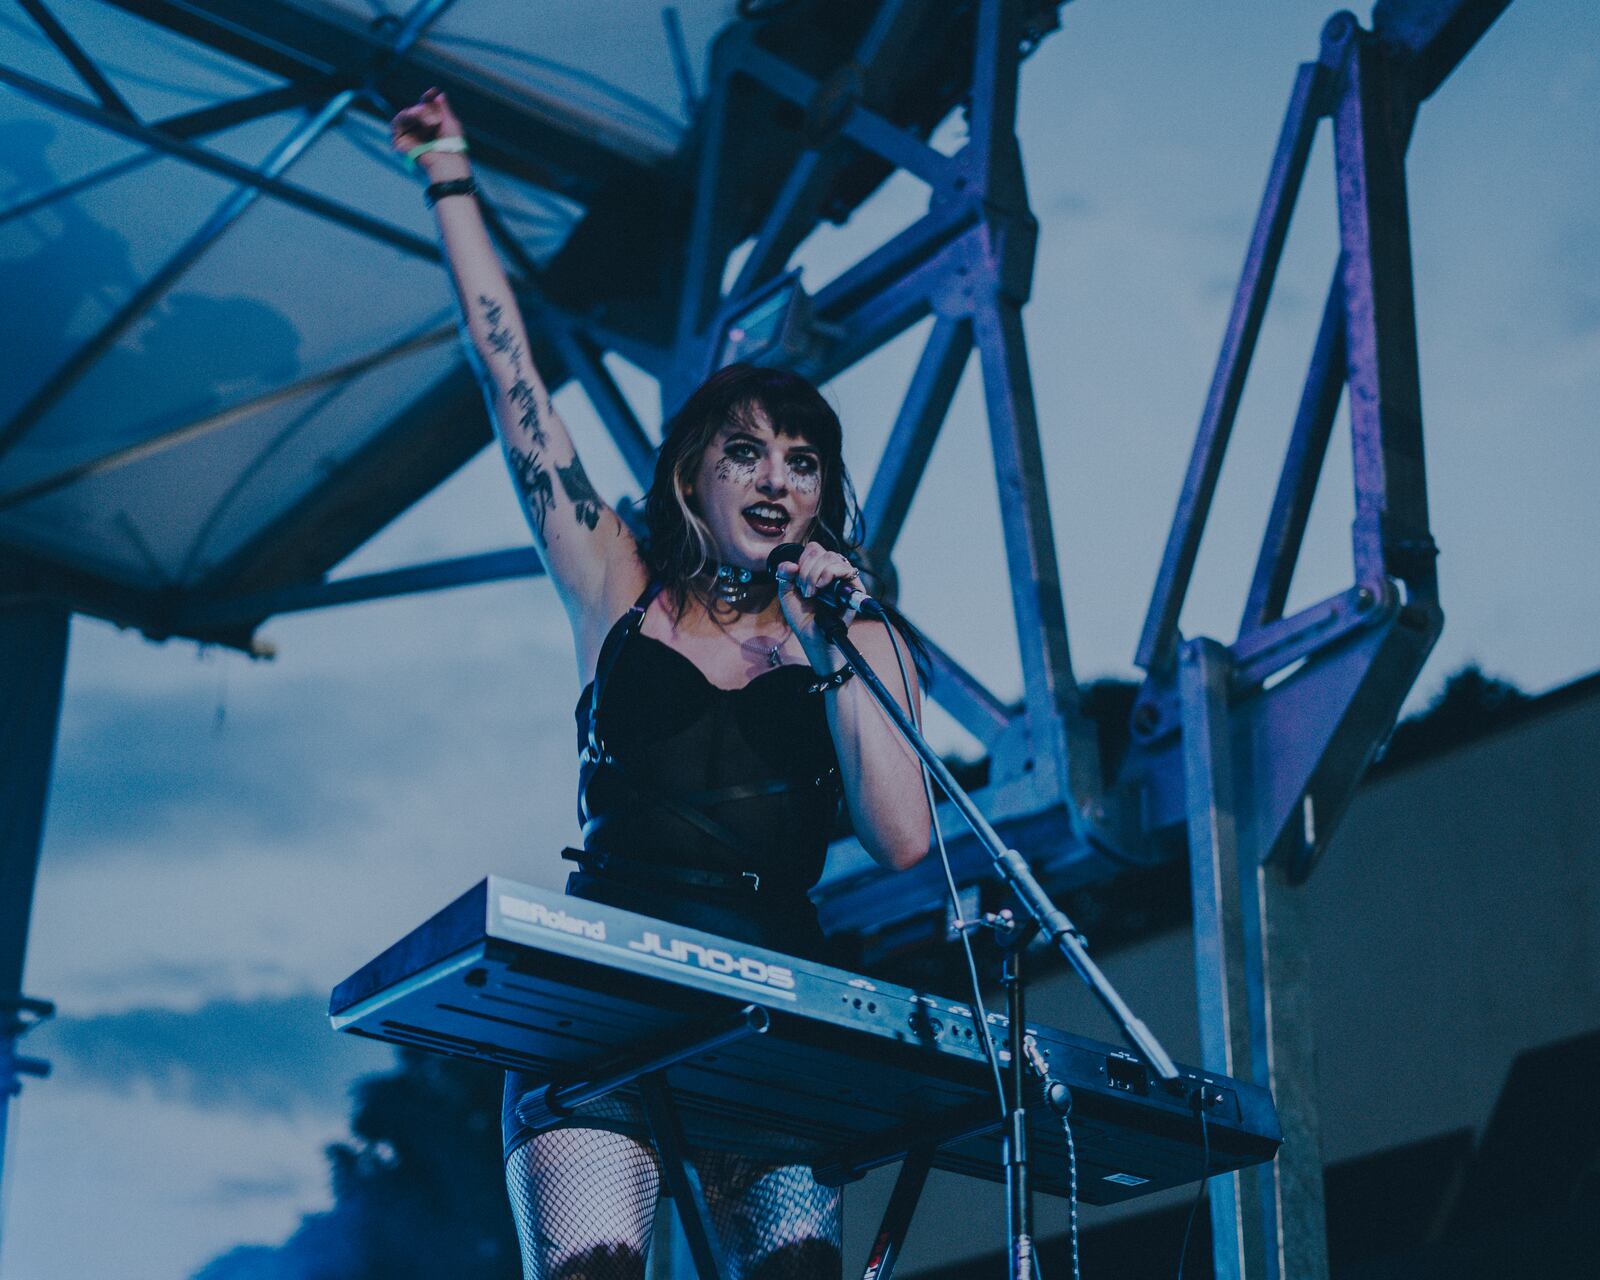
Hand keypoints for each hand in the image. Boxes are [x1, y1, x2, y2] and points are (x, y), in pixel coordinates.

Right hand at [389, 88, 468, 178]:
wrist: (447, 162)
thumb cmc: (453, 146)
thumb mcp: (451, 122)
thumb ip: (444, 108)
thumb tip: (439, 94)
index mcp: (432, 127)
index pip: (427, 108)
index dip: (428, 99)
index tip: (433, 92)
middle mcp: (419, 131)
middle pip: (417, 110)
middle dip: (426, 109)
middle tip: (435, 119)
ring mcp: (409, 136)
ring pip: (406, 114)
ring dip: (418, 113)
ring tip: (429, 122)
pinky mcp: (399, 142)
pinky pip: (397, 123)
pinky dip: (406, 117)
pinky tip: (415, 117)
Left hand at [775, 541, 861, 664]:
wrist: (814, 637)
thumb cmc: (803, 618)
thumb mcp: (787, 594)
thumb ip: (784, 575)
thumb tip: (791, 564)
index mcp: (817, 569)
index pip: (812, 549)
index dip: (801, 561)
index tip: (796, 580)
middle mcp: (832, 571)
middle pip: (819, 550)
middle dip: (806, 569)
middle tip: (805, 590)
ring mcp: (844, 578)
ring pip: (831, 557)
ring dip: (815, 573)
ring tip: (812, 592)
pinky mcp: (854, 587)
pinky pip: (845, 568)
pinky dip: (829, 573)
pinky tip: (822, 587)